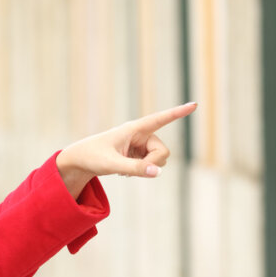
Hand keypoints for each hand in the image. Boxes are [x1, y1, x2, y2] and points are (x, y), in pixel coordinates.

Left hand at [55, 102, 197, 197]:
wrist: (81, 161)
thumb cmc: (93, 157)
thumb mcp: (112, 164)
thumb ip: (135, 168)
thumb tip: (158, 172)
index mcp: (134, 128)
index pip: (160, 119)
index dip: (178, 112)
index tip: (194, 104)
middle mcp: (140, 134)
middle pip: (163, 151)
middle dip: (153, 164)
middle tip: (131, 170)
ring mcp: (140, 144)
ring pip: (159, 160)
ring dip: (147, 168)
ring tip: (125, 169)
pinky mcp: (139, 154)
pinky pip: (152, 165)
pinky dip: (142, 171)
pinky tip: (124, 171)